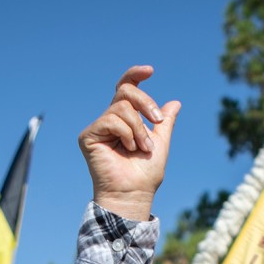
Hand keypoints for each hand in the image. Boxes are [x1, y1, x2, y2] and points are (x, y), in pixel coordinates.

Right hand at [79, 65, 180, 220]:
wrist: (134, 193)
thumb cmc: (145, 174)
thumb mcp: (160, 142)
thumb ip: (165, 123)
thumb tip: (175, 103)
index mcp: (125, 120)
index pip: (126, 89)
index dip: (135, 75)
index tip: (150, 71)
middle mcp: (110, 121)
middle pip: (125, 91)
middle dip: (145, 103)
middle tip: (157, 121)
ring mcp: (98, 128)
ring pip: (121, 107)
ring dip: (138, 128)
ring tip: (141, 148)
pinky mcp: (88, 136)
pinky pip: (111, 120)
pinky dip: (126, 133)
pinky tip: (128, 148)